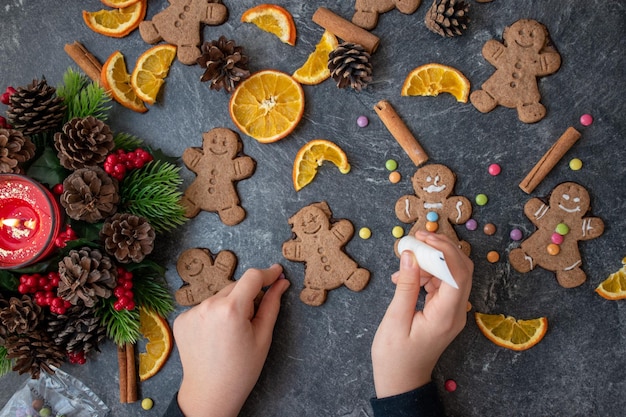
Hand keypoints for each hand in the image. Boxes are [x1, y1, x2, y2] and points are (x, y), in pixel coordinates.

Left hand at [174, 264, 289, 416]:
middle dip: (248, 297)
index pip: (252, 277)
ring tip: (231, 333)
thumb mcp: (263, 337)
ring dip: (230, 305)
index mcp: (231, 310)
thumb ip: (272, 305)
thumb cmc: (241, 370)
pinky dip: (213, 314)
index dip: (268, 273)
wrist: (209, 393)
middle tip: (252, 322)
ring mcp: (191, 312)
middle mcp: (208, 306)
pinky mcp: (181, 319)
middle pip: (236, 287)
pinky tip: (216, 336)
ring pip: (220, 297)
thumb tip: (281, 283)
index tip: (277, 273)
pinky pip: (205, 307)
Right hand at [371, 231, 472, 397]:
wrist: (401, 382)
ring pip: (451, 274)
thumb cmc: (395, 357)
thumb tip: (411, 254)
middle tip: (417, 238)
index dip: (443, 250)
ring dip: (430, 262)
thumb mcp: (395, 319)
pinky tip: (404, 277)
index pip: (458, 273)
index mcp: (447, 316)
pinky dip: (426, 274)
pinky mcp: (444, 312)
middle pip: (461, 269)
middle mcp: (456, 312)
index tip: (421, 238)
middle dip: (441, 249)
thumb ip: (406, 285)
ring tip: (403, 261)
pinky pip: (441, 284)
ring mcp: (452, 312)